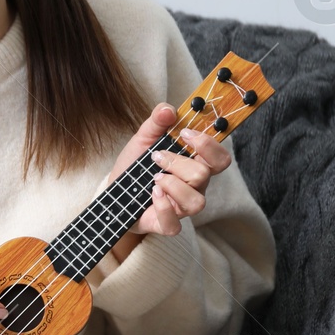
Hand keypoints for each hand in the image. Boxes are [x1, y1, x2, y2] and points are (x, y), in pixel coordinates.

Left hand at [105, 102, 231, 237]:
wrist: (114, 192)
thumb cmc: (136, 166)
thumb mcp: (143, 139)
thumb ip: (157, 122)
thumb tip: (168, 109)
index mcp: (195, 164)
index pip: (221, 158)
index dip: (208, 145)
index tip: (185, 133)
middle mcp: (195, 187)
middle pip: (204, 175)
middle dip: (177, 162)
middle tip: (156, 157)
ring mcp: (182, 208)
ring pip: (196, 201)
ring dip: (172, 185)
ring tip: (154, 178)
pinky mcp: (167, 224)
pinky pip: (175, 223)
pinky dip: (163, 207)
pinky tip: (152, 194)